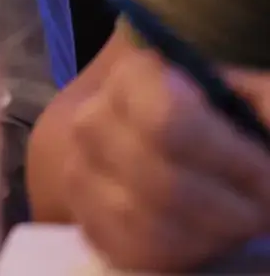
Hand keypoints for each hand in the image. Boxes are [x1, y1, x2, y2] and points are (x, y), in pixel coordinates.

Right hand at [65, 47, 269, 269]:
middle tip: (263, 208)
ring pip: (143, 221)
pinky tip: (208, 239)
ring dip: (208, 234)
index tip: (264, 173)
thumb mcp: (249, 98)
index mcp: (131, 75)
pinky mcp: (86, 221)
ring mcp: (78, 172)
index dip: (231, 160)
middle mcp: (90, 119)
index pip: (171, 124)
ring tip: (239, 225)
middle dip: (228, 207)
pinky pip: (131, 251)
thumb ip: (264, 106)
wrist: (160, 145)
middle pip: (161, 182)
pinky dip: (181, 253)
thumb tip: (265, 132)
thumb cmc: (216, 120)